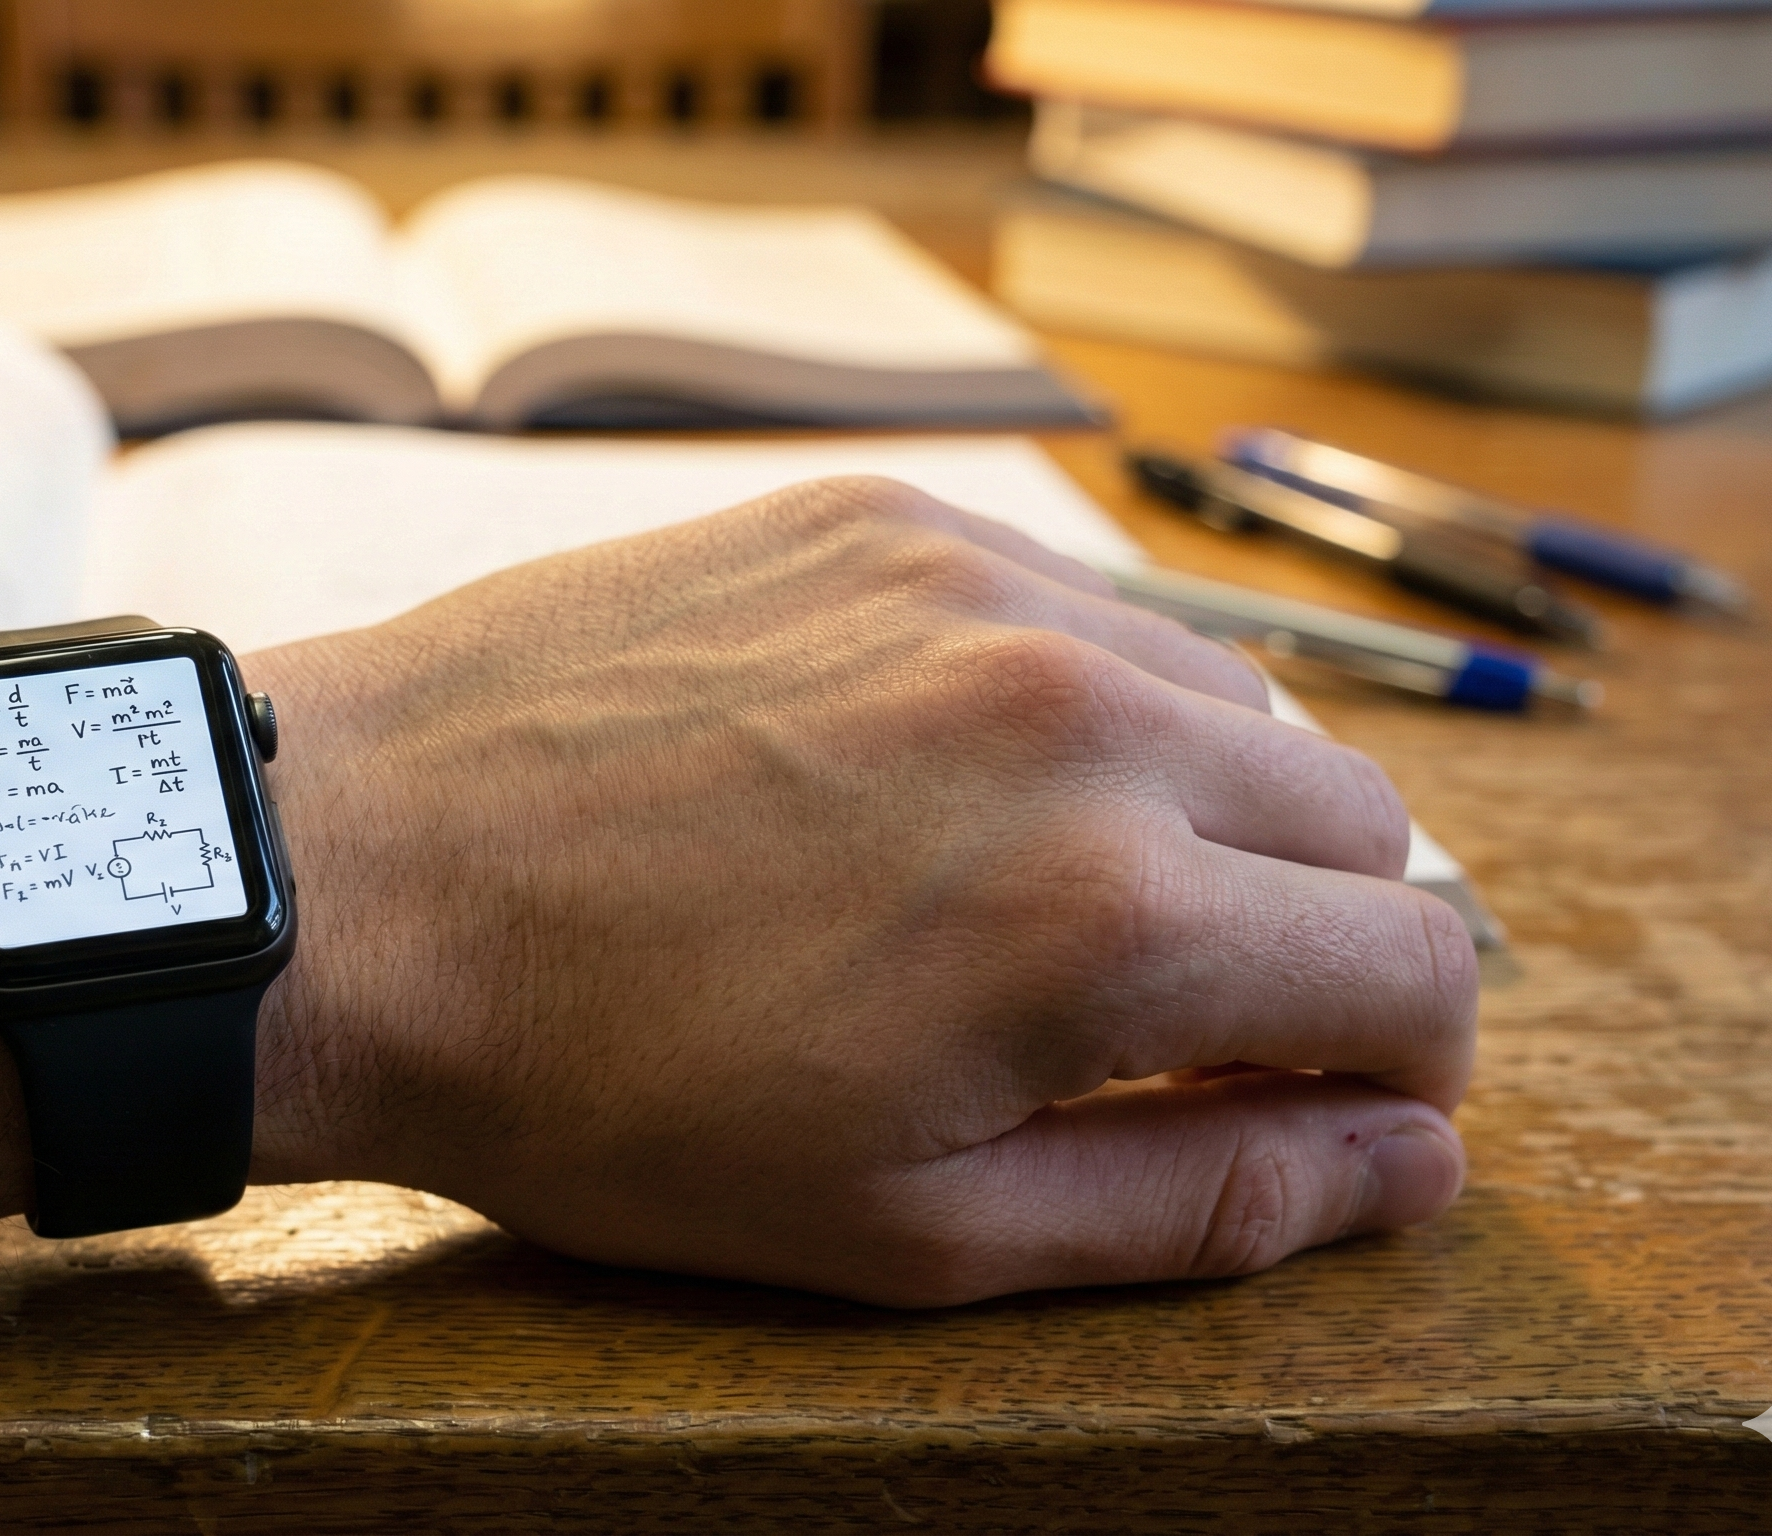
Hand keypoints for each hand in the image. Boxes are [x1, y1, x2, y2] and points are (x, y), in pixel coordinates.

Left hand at [242, 476, 1475, 1305]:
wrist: (355, 884)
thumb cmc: (602, 1091)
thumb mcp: (906, 1228)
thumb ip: (1200, 1199)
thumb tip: (1412, 1160)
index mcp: (1110, 920)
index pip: (1416, 969)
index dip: (1397, 1065)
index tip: (1312, 1098)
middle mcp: (1080, 716)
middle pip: (1358, 819)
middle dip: (1311, 936)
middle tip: (1161, 1018)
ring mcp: (975, 587)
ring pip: (1225, 694)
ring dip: (1194, 806)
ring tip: (1026, 896)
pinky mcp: (876, 516)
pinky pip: (1076, 601)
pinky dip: (1069, 697)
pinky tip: (934, 773)